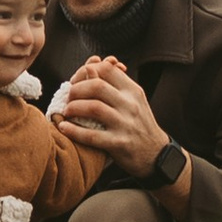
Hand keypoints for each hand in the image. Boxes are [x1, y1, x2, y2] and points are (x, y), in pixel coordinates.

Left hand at [51, 60, 171, 178]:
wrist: (157, 154)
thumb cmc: (139, 125)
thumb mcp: (133, 101)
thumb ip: (113, 85)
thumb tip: (89, 67)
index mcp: (133, 91)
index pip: (107, 69)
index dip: (87, 71)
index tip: (77, 80)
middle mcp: (130, 105)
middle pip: (97, 86)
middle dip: (76, 90)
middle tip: (68, 97)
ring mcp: (125, 124)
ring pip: (93, 108)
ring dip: (73, 108)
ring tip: (66, 111)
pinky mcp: (119, 144)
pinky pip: (91, 135)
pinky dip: (74, 130)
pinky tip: (64, 127)